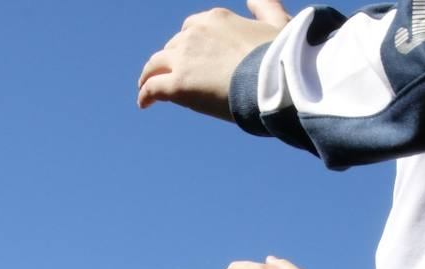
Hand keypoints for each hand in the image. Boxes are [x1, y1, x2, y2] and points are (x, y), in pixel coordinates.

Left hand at [137, 3, 288, 116]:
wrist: (275, 81)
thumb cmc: (281, 58)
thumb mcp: (277, 23)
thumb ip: (265, 7)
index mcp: (216, 19)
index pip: (192, 28)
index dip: (189, 44)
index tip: (191, 57)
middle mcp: (194, 34)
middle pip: (173, 47)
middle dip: (171, 60)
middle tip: (171, 76)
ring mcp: (183, 58)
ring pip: (156, 64)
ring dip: (150, 75)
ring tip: (147, 88)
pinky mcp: (178, 84)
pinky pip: (152, 88)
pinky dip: (145, 95)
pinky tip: (143, 103)